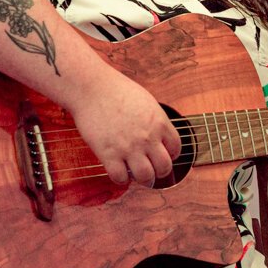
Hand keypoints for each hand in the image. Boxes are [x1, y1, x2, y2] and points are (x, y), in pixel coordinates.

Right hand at [67, 71, 180, 187]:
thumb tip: (159, 135)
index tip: (161, 155)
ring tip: (137, 175)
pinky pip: (120, 178)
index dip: (170, 155)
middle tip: (152, 171)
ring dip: (144, 179)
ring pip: (146, 177)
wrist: (91, 87)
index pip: (176, 149)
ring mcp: (128, 147)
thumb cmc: (116, 90)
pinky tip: (118, 171)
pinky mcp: (108, 154)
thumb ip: (155, 120)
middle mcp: (147, 138)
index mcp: (159, 123)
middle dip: (160, 172)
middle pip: (164, 167)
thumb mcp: (146, 102)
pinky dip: (121, 179)